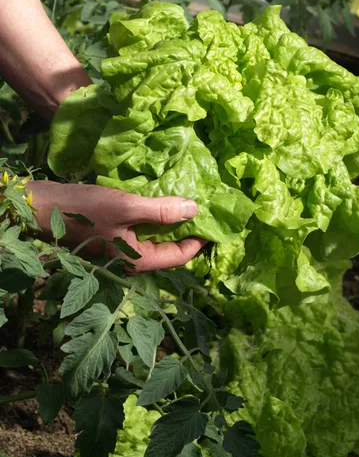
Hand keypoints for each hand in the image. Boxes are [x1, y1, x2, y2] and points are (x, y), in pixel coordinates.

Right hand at [28, 181, 206, 271]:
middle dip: (187, 228)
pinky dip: (156, 214)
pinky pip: (144, 226)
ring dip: (172, 219)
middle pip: (170, 247)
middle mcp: (133, 257)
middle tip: (204, 206)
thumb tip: (195, 208)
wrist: (44, 207)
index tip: (215, 222)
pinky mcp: (116, 232)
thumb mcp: (126, 207)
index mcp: (138, 260)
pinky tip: (163, 196)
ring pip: (157, 235)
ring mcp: (124, 245)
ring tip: (188, 199)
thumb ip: (161, 210)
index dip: (199, 240)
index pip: (179, 255)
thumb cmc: (85, 210)